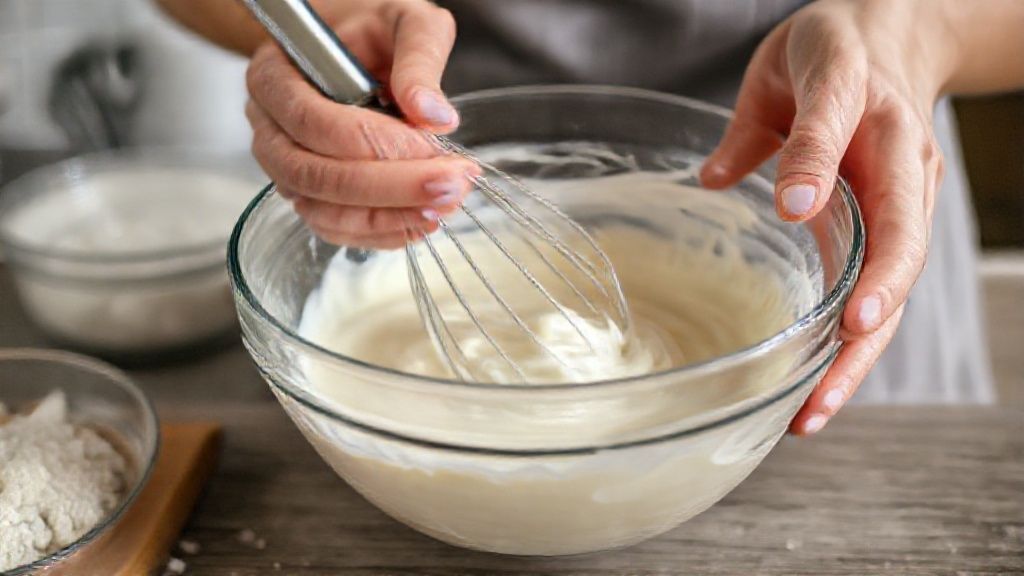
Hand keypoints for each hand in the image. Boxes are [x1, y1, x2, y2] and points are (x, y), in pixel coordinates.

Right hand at [245, 0, 477, 248]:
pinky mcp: (309, 195)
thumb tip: (435, 115)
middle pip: (316, 176)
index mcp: (276, 76)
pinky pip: (337, 228)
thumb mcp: (403, 21)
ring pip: (324, 212)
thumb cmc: (372, 30)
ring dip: (389, 217)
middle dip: (389, 188)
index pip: (315, 123)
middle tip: (451, 186)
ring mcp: (285, 166)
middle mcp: (270, 127)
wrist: (352, 45)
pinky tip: (423, 219)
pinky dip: (381, 232)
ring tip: (444, 206)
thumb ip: (420, 57)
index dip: (375, 143)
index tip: (433, 146)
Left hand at [699, 0, 949, 433]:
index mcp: (857, 97)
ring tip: (815, 410)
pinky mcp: (901, 225)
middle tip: (843, 343)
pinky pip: (884, 290)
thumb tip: (710, 180)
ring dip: (862, 350)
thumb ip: (752, 125)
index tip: (795, 206)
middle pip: (900, 233)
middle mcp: (897, 153)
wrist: (896, 41)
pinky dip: (856, 346)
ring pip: (898, 280)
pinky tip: (821, 391)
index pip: (836, 129)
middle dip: (876, 295)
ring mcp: (909, 194)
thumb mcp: (782, 68)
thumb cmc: (830, 52)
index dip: (818, 167)